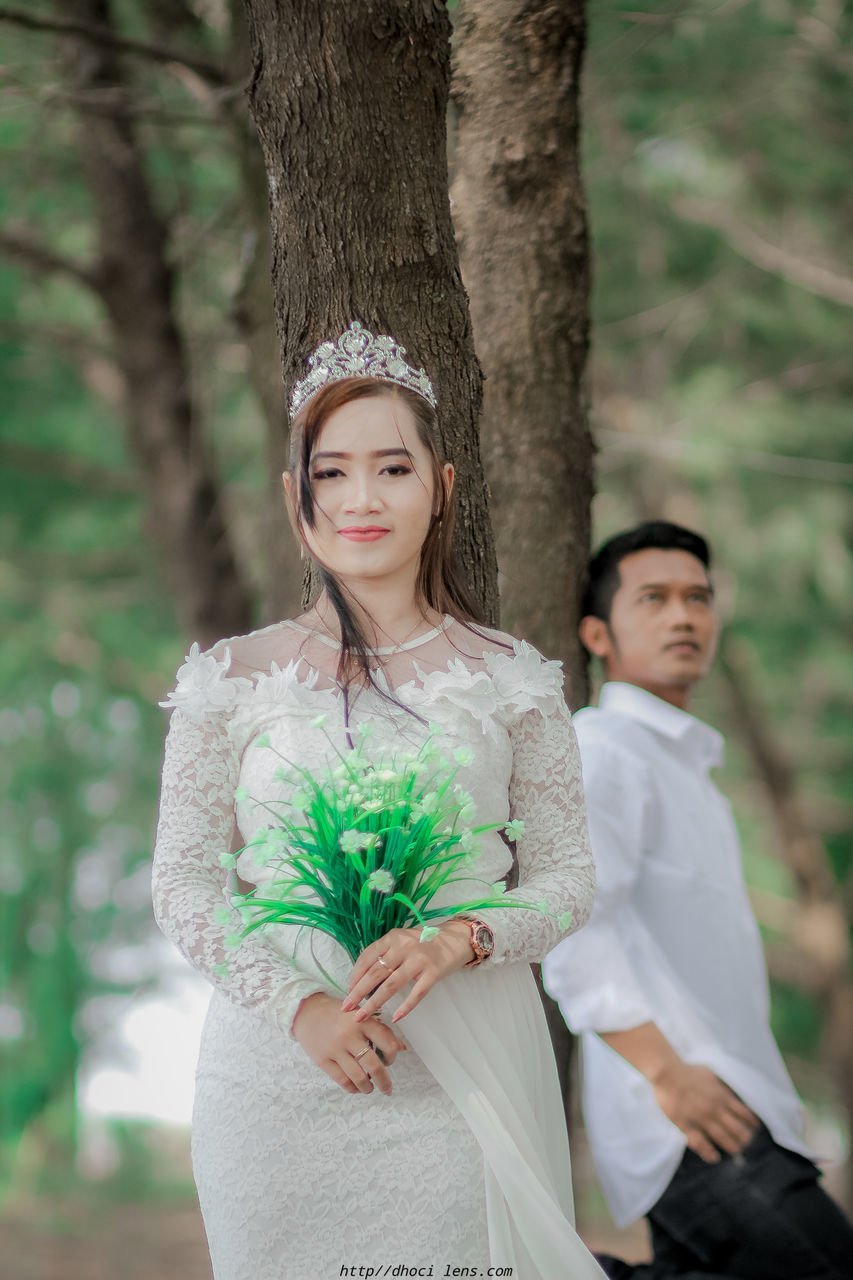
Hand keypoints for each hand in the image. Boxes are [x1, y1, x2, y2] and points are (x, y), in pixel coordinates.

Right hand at [292, 992, 406, 1095]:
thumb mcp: (360, 1015)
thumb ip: (381, 1030)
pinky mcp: (323, 1059)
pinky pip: (342, 1080)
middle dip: (384, 1081)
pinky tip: (356, 1087)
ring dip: (368, 1087)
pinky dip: (352, 1087)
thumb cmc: (338, 1013)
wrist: (307, 1011)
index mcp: (362, 1020)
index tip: (390, 1061)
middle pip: (374, 1064)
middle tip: (387, 1088)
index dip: (392, 1056)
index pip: (387, 1043)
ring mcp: (335, 1048)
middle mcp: (350, 1035)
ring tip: (370, 1089)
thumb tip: (402, 1048)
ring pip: (358, 1076)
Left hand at [341, 922, 474, 1023]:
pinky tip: (395, 1017)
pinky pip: (417, 993)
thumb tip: (361, 978)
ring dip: (374, 1003)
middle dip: (358, 992)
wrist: (454, 940)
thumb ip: (384, 954)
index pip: (367, 957)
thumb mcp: (401, 941)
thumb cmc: (423, 944)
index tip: (348, 991)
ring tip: (362, 1016)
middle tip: (346, 1008)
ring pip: (392, 985)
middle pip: (376, 973)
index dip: (355, 975)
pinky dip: (405, 1007)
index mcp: (392, 937)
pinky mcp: (434, 972)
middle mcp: (404, 946)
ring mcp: (419, 959)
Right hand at [651, 1061, 758, 1162]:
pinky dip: (709, 1153)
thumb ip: (722, 1085)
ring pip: (723, 1138)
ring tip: (736, 1150)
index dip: (751, 1123)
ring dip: (733, 1147)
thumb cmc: (687, 1071)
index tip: (754, 1128)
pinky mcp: (687, 1125)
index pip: (744, 1113)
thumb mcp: (710, 1073)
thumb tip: (731, 1093)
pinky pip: (701, 1144)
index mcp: (722, 1096)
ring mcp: (701, 1118)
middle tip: (745, 1142)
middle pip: (737, 1129)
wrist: (666, 1073)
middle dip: (745, 1138)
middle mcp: (715, 1109)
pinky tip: (714, 1157)